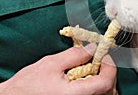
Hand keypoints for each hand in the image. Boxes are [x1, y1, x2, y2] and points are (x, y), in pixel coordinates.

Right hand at [0, 44, 116, 94]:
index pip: (107, 81)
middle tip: (95, 59)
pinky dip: (95, 86)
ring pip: (103, 94)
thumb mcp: (51, 64)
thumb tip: (93, 48)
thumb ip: (75, 55)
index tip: (102, 54)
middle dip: (106, 71)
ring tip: (88, 69)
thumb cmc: (28, 86)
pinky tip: (83, 79)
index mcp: (77, 94)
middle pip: (109, 89)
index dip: (109, 65)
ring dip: (101, 79)